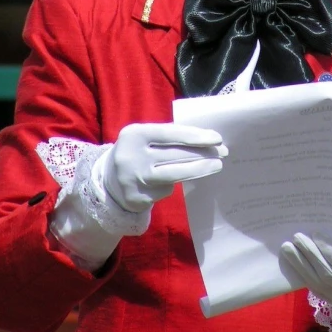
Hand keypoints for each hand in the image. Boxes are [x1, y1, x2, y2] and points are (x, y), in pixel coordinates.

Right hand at [95, 122, 227, 212]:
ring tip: (217, 165)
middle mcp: (132, 157)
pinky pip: (166, 190)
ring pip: (175, 175)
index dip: (196, 136)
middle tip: (223, 152)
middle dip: (203, 153)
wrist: (108, 179)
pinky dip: (174, 183)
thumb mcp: (146, 137)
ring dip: (200, 170)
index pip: (171, 133)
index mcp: (134, 134)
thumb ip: (169, 136)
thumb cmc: (137, 151)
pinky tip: (174, 179)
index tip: (217, 138)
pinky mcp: (138, 198)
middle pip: (176, 155)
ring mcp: (134, 180)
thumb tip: (206, 140)